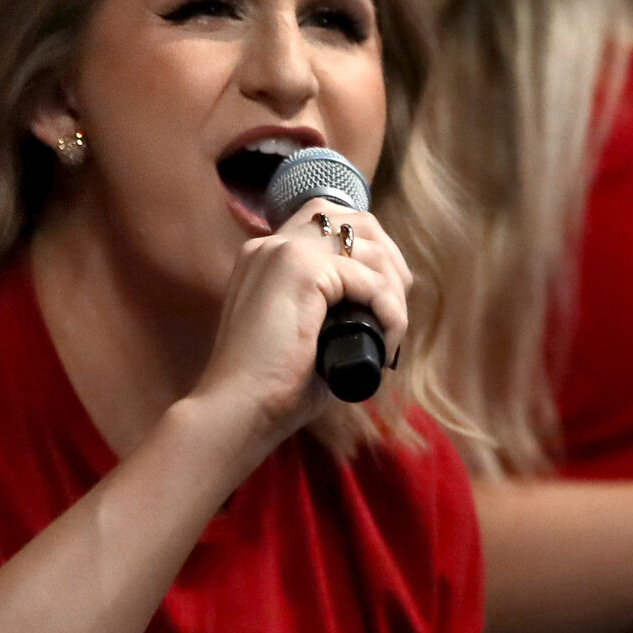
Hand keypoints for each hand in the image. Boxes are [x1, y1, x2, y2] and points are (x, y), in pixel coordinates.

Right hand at [190, 199, 410, 447]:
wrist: (236, 411)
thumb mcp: (305, 335)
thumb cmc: (271, 390)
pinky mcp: (302, 270)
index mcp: (266, 256)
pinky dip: (390, 312)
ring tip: (391, 332)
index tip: (384, 298)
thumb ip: (330, 311)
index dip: (369, 252)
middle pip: (357, 221)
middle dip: (390, 260)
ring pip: (369, 246)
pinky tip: (385, 344)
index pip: (330, 222)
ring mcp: (285, 251)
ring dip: (394, 290)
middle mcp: (272, 244)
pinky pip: (370, 280)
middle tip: (396, 310)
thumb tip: (379, 312)